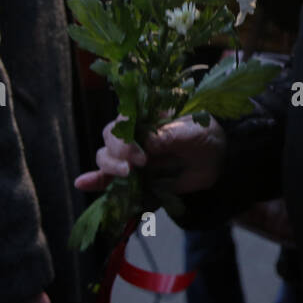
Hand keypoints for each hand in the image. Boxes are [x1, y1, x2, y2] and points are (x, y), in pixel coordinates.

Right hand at [74, 116, 226, 194]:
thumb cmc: (205, 135)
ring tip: (125, 174)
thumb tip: (147, 143)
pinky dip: (96, 183)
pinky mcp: (135, 178)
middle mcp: (134, 136)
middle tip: (134, 167)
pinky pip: (111, 181)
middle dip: (115, 154)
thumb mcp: (193, 131)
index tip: (140, 154)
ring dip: (106, 169)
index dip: (124, 138)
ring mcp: (132, 158)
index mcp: (146, 118)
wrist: (219, 160)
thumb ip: (170, 135)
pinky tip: (83, 184)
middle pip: (109, 141)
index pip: (122, 122)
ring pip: (105, 159)